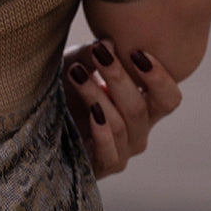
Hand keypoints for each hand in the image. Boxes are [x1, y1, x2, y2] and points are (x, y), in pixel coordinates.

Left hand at [61, 39, 181, 177]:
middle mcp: (139, 130)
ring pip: (121, 125)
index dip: (160, 77)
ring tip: (76, 73)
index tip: (137, 52)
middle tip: (100, 53)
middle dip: (119, 77)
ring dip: (97, 96)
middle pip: (141, 107)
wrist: (42, 117)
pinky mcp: (104, 167)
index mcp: (145, 106)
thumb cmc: (68, 87)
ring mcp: (124, 151)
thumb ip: (95, 54)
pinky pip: (110, 152)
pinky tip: (92, 114)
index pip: (168, 98)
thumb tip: (108, 43)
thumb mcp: (79, 64)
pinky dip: (103, 132)